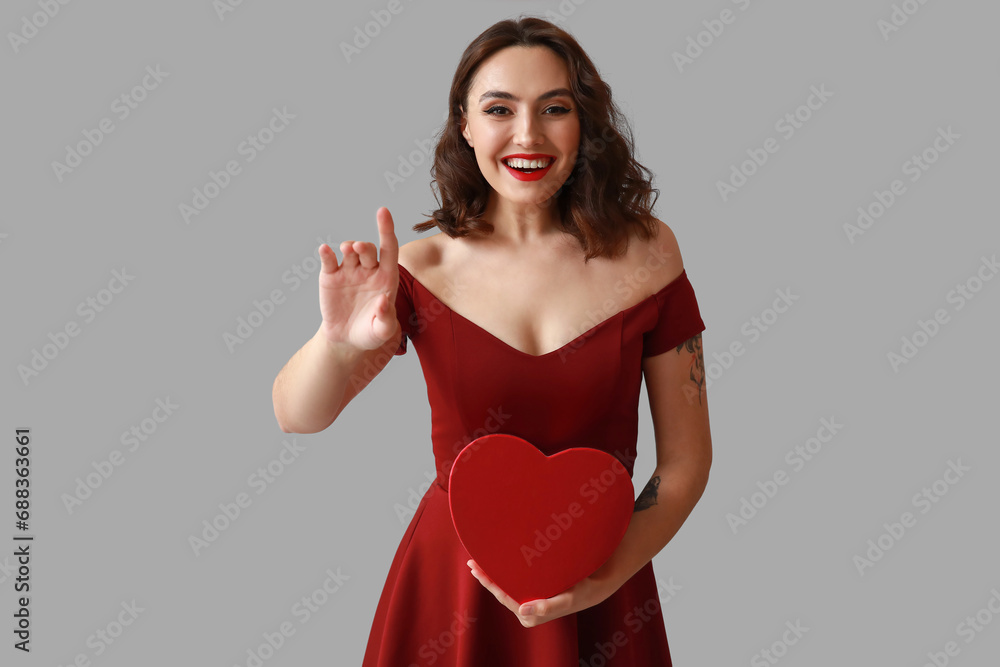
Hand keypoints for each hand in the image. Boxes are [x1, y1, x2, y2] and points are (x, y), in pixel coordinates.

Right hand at [318, 207, 400, 350]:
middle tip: (359, 248)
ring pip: (349, 251)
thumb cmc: (370, 333)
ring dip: (349, 246)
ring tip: (347, 248)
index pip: (389, 248)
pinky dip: (326, 254)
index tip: (383, 211)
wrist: (346, 339)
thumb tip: (383, 300)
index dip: (387, 229)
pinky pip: (328, 261)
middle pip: (368, 250)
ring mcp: (348, 271)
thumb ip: (387, 318)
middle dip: (364, 246)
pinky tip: (325, 250)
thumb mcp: (382, 331)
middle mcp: (368, 270)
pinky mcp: (330, 276)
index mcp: (386, 278)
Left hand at [466, 559, 610, 627]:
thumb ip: (547, 606)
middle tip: (472, 562)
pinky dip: (504, 574)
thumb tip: (523, 610)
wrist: (594, 587)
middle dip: (486, 577)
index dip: (489, 582)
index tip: (477, 569)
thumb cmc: (581, 591)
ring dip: (493, 575)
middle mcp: (527, 611)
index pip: (504, 597)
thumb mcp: (566, 599)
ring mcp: (529, 603)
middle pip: (501, 592)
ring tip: (479, 563)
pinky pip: (514, 584)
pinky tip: (497, 566)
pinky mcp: (533, 594)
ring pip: (506, 588)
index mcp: (530, 616)